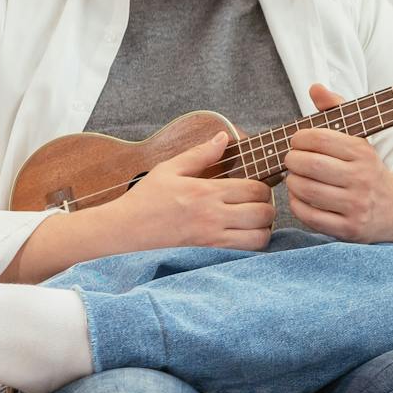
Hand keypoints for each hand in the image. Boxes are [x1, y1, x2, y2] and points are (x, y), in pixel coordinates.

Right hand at [111, 131, 275, 250]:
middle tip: (257, 205)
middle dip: (267, 207)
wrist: (125, 231)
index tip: (255, 187)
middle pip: (264, 213)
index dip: (263, 187)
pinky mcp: (209, 254)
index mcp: (206, 192)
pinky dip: (252, 245)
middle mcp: (213, 216)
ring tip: (253, 222)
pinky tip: (243, 236)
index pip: (255, 189)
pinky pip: (245, 253)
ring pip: (259, 237)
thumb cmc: (146, 199)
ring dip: (263, 228)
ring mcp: (212, 238)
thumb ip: (200, 154)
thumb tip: (223, 138)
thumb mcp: (169, 169)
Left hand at [286, 84, 392, 240]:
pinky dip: (296, 204)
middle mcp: (361, 179)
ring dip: (292, 182)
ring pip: (305, 190)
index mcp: (363, 153)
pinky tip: (301, 197)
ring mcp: (355, 206)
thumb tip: (315, 88)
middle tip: (291, 160)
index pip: (318, 138)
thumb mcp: (358, 138)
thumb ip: (335, 111)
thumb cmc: (367, 169)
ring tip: (295, 178)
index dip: (299, 138)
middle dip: (291, 160)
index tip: (297, 142)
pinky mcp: (348, 229)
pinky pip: (307, 215)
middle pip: (308, 165)